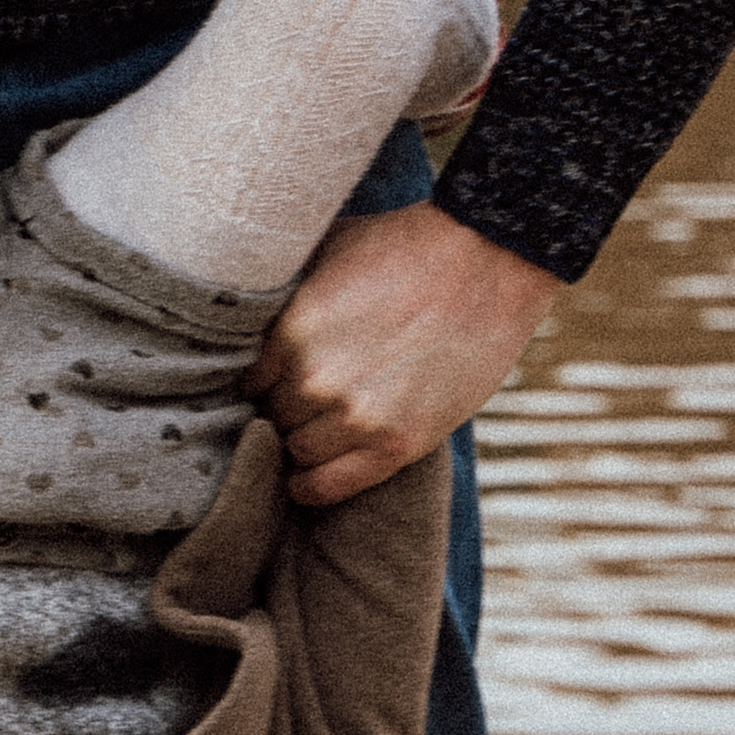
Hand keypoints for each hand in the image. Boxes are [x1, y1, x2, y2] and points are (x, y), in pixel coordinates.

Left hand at [247, 201, 562, 507]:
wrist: (489, 259)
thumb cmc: (407, 247)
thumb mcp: (329, 252)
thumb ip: (285, 293)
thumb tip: (245, 319)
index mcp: (292, 331)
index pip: (245, 382)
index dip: (260, 383)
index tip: (272, 382)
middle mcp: (316, 379)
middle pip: (270, 418)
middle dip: (284, 408)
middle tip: (309, 396)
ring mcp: (357, 416)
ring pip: (296, 451)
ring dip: (304, 441)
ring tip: (324, 423)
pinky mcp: (396, 444)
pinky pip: (327, 487)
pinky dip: (310, 487)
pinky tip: (306, 478)